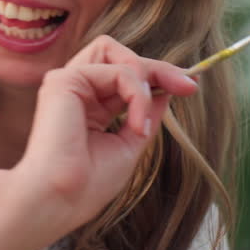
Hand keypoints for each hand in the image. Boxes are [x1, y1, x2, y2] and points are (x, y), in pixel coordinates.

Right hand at [15, 36, 198, 234]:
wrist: (60, 198)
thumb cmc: (88, 183)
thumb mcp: (129, 143)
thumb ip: (144, 114)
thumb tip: (166, 91)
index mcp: (86, 105)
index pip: (122, 74)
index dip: (156, 76)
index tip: (189, 86)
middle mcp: (74, 89)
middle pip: (117, 54)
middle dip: (156, 66)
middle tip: (186, 85)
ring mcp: (67, 82)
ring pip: (113, 51)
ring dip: (144, 76)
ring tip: (147, 114)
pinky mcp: (63, 80)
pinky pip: (118, 72)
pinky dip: (136, 95)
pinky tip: (136, 125)